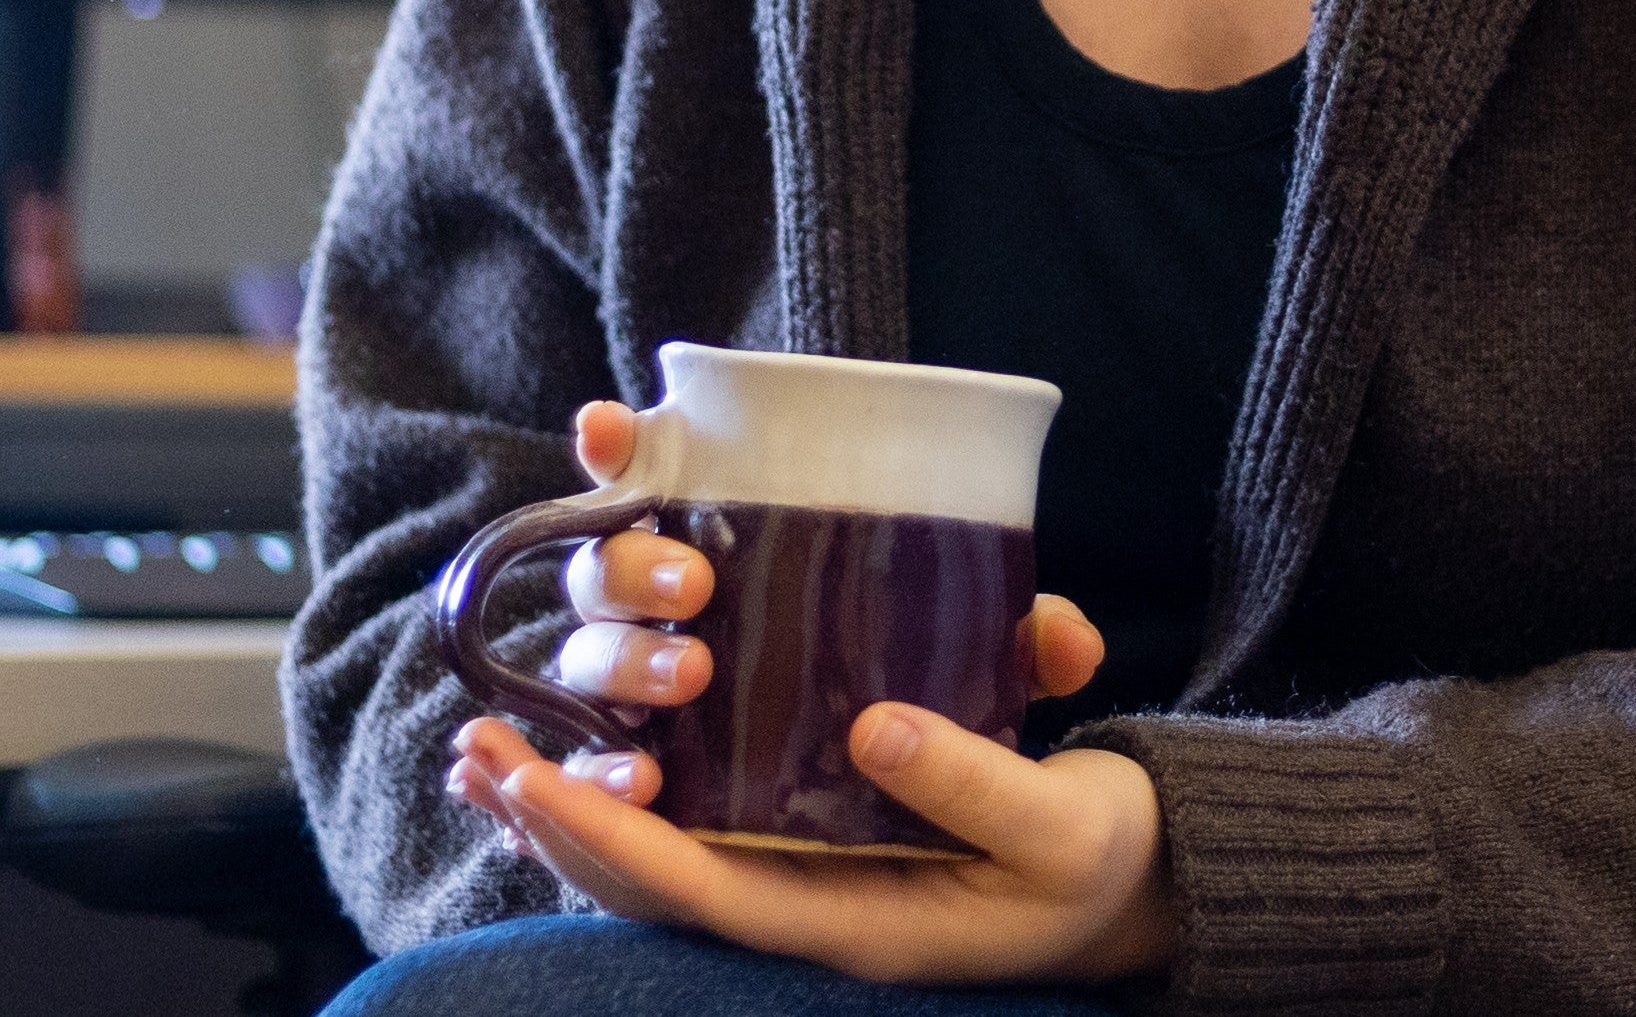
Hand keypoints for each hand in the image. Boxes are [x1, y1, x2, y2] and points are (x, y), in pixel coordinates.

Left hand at [447, 400, 1171, 984]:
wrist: (1144, 892)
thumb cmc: (1100, 859)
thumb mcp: (1057, 824)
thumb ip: (971, 778)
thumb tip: (870, 725)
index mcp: (856, 926)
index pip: (702, 894)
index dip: (610, 848)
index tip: (534, 787)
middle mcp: (812, 912)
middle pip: (652, 888)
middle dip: (556, 824)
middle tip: (475, 751)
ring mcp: (814, 880)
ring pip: (663, 862)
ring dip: (574, 811)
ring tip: (490, 752)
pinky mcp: (828, 839)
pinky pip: (706, 828)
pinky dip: (635, 797)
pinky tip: (588, 755)